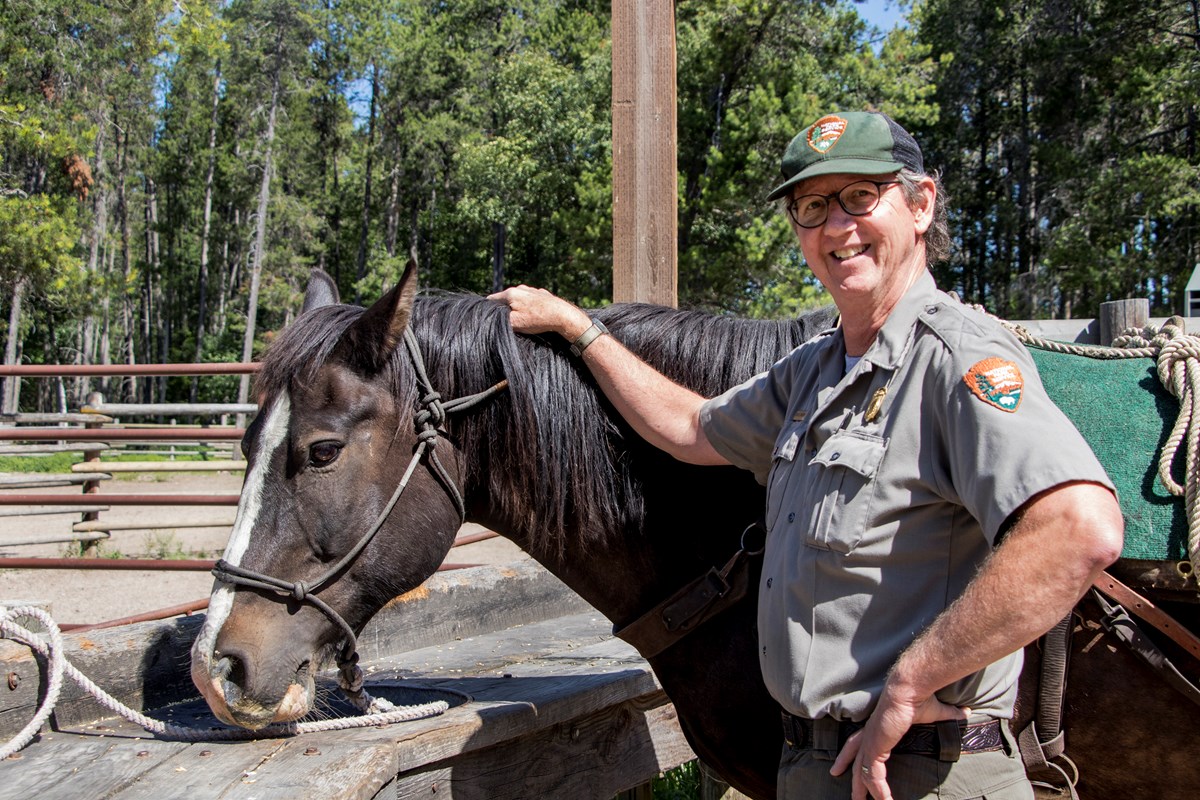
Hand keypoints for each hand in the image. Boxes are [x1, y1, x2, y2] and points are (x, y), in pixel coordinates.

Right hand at [487, 285, 591, 338]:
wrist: (562, 316)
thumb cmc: (537, 320)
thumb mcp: (514, 323)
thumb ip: (500, 318)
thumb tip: (493, 315)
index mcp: (511, 293)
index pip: (492, 299)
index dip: (489, 309)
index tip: (490, 318)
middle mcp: (521, 288)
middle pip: (506, 299)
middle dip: (505, 309)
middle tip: (508, 322)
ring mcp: (532, 290)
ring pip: (519, 299)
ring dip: (518, 308)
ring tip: (523, 320)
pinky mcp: (543, 294)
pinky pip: (531, 300)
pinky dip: (530, 307)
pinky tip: (535, 316)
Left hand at [830, 691, 969, 799]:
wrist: (910, 689)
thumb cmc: (920, 698)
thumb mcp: (936, 712)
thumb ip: (948, 715)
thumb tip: (965, 713)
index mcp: (877, 726)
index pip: (858, 741)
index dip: (849, 754)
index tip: (841, 765)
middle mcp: (870, 734)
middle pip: (853, 756)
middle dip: (848, 772)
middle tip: (845, 785)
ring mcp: (871, 742)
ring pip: (862, 772)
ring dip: (863, 790)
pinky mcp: (876, 748)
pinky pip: (874, 776)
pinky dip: (879, 791)